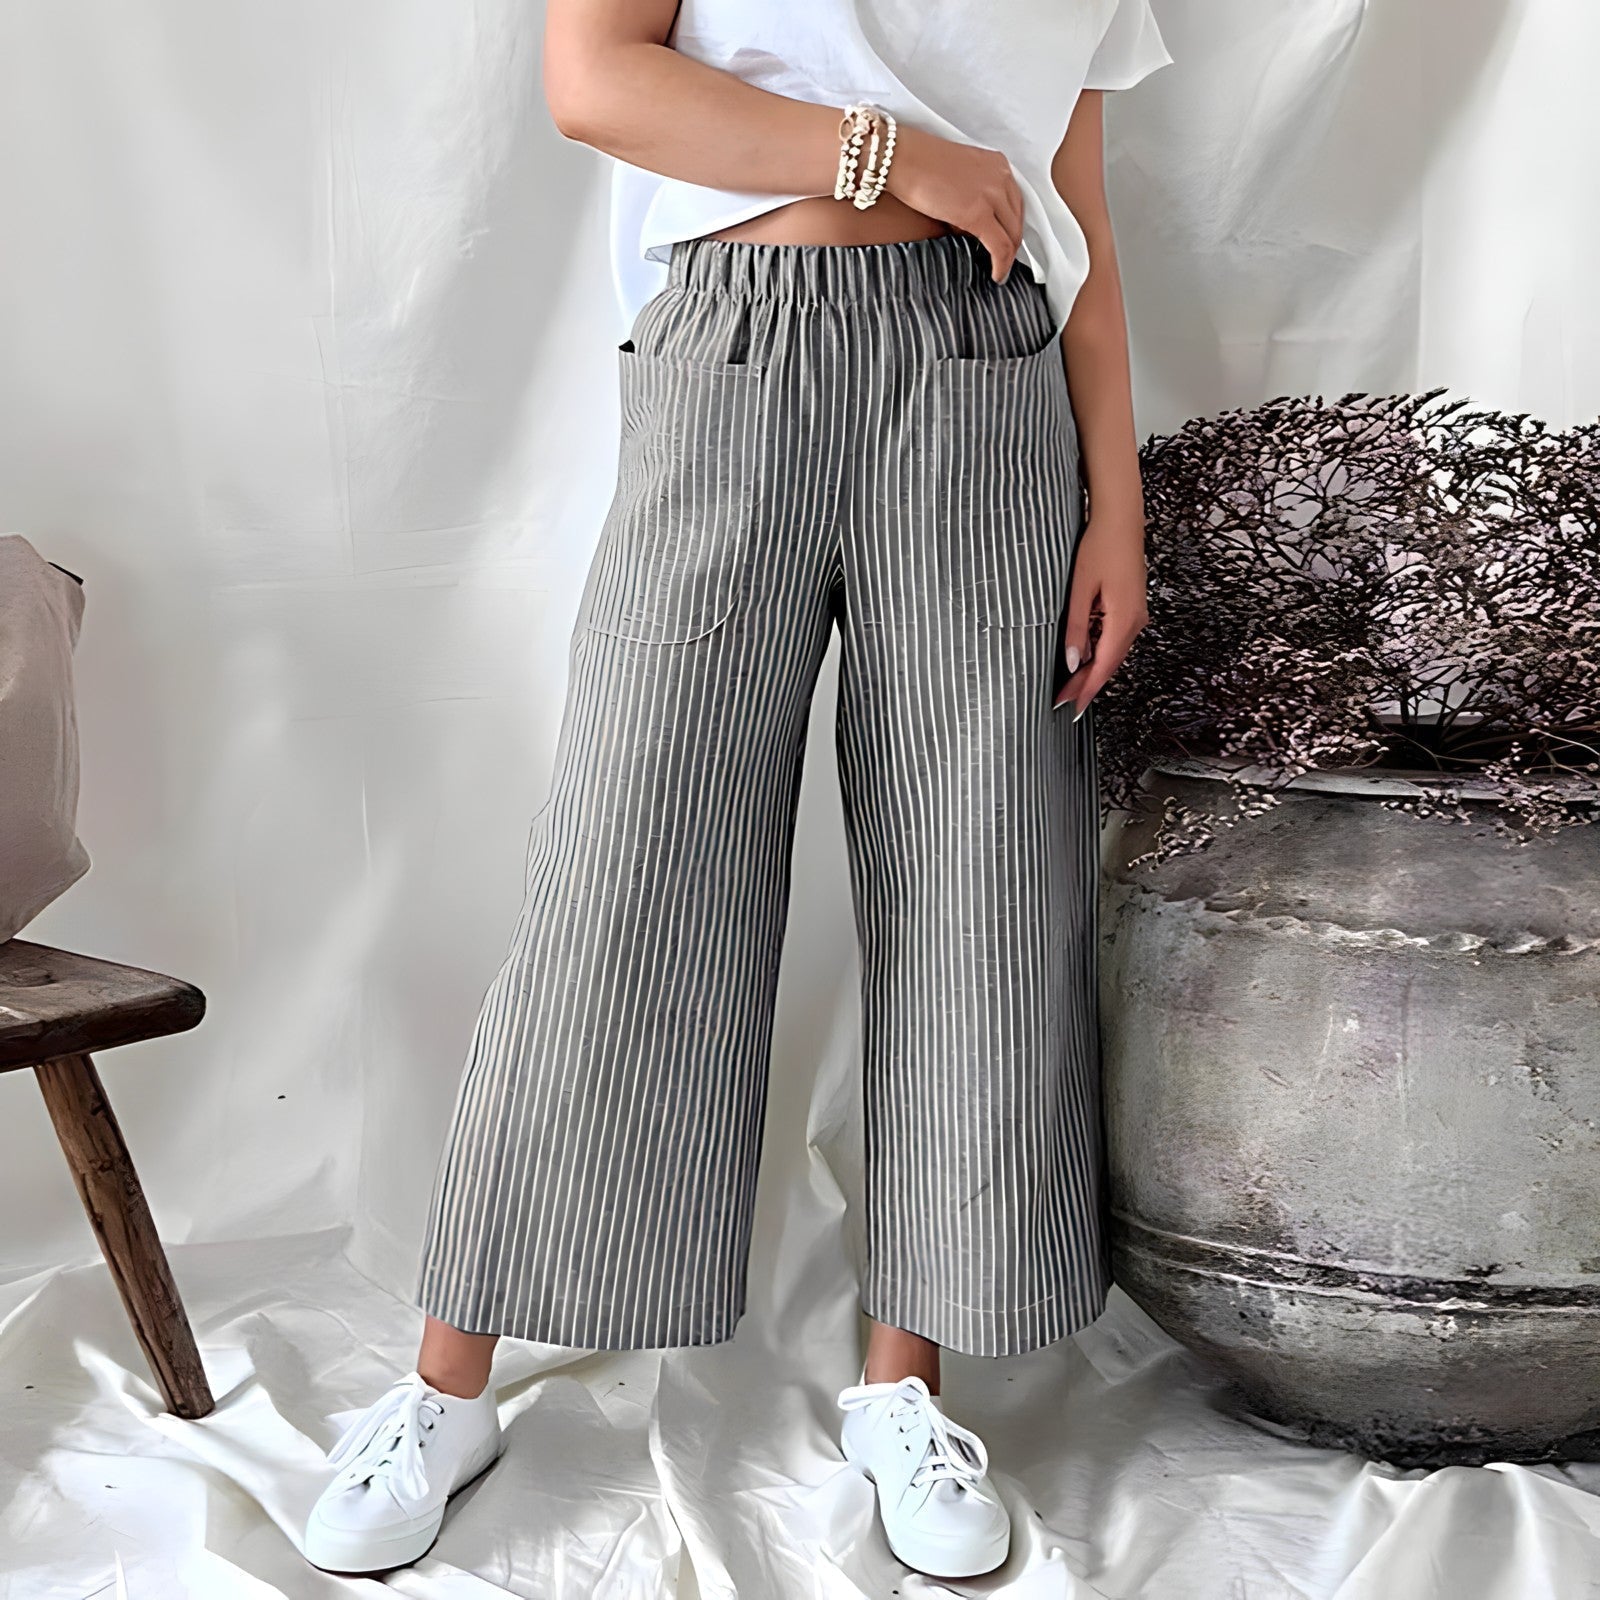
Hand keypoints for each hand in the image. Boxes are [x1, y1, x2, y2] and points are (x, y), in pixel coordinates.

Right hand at [883, 125, 1024, 281]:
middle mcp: (1000, 177)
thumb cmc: (918, 163)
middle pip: (1017, 219)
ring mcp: (992, 195)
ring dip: (1008, 257)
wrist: (902, 158)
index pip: (1015, 201)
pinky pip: (1000, 247)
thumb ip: (974, 193)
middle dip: (1013, 244)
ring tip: (1000, 270)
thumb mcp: (959, 173)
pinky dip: (1001, 265)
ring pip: (1013, 235)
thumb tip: (972, 226)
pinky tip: (996, 275)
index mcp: (996, 164)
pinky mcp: (978, 214)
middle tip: (1005, 261)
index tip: (1008, 240)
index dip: (1012, 226)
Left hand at [1053, 517, 1148, 717]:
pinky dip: (1100, 652)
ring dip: (1093, 670)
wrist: (1121, 520)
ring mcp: (1136, 615)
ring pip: (1113, 653)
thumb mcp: (1080, 590)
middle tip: (1063, 701)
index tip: (1071, 708)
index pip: (1104, 666)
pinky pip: (1115, 638)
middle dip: (1087, 684)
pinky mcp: (1132, 608)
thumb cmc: (1099, 548)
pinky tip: (1084, 658)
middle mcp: (1135, 622)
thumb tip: (1073, 662)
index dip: (1087, 689)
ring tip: (1069, 685)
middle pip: (1110, 664)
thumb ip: (1076, 628)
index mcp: (1124, 619)